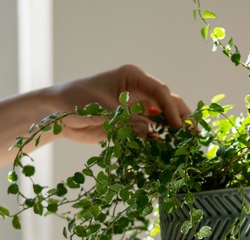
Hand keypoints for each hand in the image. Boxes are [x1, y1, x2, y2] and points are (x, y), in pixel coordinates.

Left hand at [47, 64, 191, 142]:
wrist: (56, 115)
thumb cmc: (74, 101)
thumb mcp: (99, 109)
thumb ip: (124, 120)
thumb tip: (150, 131)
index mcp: (132, 78)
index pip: (160, 91)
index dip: (171, 108)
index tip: (177, 126)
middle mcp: (138, 90)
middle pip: (167, 102)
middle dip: (181, 117)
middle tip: (193, 134)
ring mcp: (136, 107)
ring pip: (162, 117)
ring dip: (173, 130)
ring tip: (186, 144)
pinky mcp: (131, 123)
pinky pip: (150, 131)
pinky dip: (159, 140)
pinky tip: (168, 151)